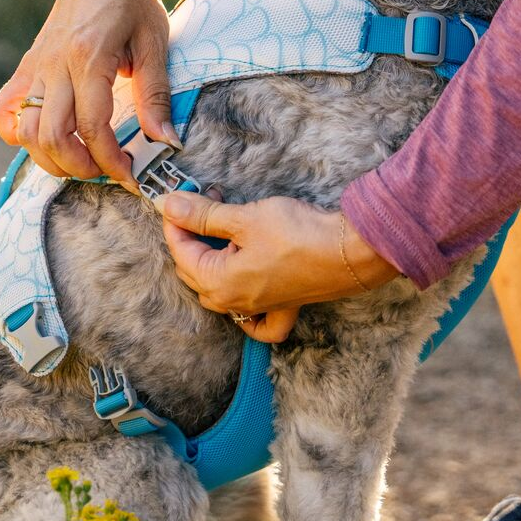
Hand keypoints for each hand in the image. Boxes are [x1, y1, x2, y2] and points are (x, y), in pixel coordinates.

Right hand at [0, 0, 174, 187]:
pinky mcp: (26, 68)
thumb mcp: (154, 44)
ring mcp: (34, 68)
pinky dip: (16, 133)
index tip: (129, 176)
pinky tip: (41, 138)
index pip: (93, 127)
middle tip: (104, 170)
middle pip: (51, 136)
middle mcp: (54, 66)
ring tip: (80, 161)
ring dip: (50, 158)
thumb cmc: (132, 4)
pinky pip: (4, 110)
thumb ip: (156, 96)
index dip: (111, 161)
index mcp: (89, 59)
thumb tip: (166, 141)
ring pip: (26, 131)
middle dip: (79, 167)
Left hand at [156, 192, 399, 341]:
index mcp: (220, 284)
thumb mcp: (245, 218)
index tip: (176, 198)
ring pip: (218, 291)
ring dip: (213, 258)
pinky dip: (245, 313)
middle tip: (204, 203)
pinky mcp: (281, 306)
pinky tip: (245, 290)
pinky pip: (256, 322)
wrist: (350, 252)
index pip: (181, 251)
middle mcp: (235, 303)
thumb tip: (170, 205)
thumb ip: (204, 215)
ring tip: (224, 226)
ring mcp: (259, 308)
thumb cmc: (299, 235)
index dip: (176, 221)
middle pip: (195, 271)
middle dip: (193, 236)